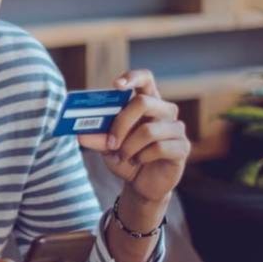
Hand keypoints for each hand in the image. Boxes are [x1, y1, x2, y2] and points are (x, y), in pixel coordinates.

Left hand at [76, 69, 189, 202]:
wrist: (140, 184)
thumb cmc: (125, 157)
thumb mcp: (107, 146)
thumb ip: (97, 136)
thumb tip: (80, 134)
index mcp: (147, 102)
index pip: (146, 79)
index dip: (133, 77)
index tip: (116, 85)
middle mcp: (165, 111)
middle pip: (143, 102)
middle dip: (121, 124)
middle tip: (110, 143)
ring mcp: (176, 128)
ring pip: (148, 130)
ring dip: (129, 147)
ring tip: (123, 157)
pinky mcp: (183, 147)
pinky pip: (160, 148)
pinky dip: (142, 157)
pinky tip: (138, 162)